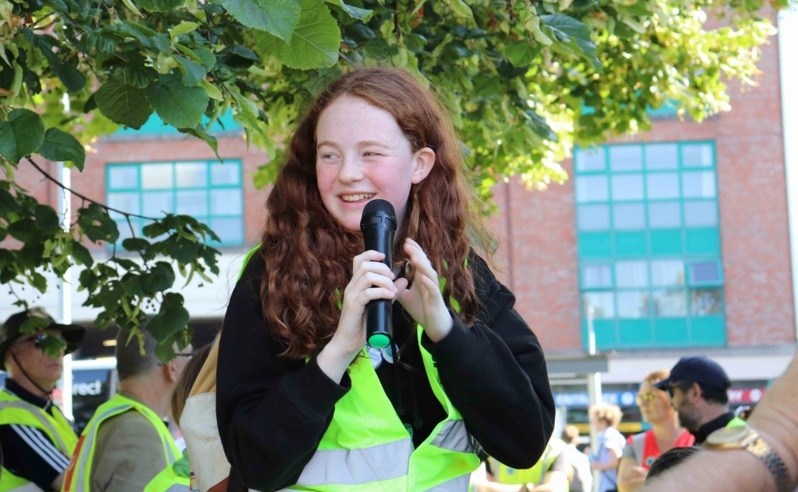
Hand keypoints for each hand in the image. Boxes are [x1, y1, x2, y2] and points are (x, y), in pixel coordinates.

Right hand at [320, 250, 396, 378]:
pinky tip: (390, 296)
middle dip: (382, 268)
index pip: (359, 260)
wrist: (348, 342)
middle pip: (365, 265)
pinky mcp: (354, 305)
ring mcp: (351, 295)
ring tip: (392, 289)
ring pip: (367, 276)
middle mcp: (351, 286)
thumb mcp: (379, 305)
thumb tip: (404, 281)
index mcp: (355, 284)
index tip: (384, 257)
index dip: (372, 254)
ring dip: (384, 280)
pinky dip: (382, 292)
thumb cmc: (363, 324)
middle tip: (392, 278)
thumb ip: (389, 292)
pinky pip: (368, 292)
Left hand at [394, 238, 452, 341]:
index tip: (405, 241)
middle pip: (424, 263)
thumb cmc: (422, 309)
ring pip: (430, 273)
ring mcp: (433, 289)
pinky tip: (421, 277)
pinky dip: (427, 282)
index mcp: (422, 278)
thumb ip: (397, 288)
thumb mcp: (406, 297)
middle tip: (407, 243)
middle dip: (416, 252)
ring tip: (414, 256)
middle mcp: (429, 281)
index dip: (413, 251)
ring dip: (422, 265)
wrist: (434, 325)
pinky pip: (433, 289)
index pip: (418, 261)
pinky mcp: (436, 299)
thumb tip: (384, 281)